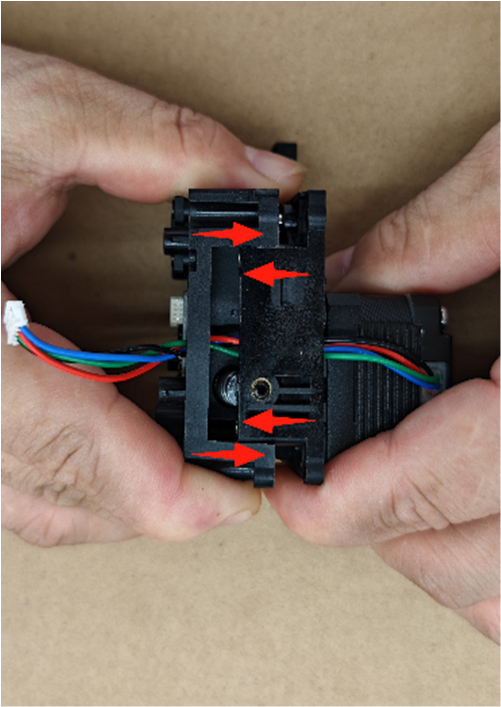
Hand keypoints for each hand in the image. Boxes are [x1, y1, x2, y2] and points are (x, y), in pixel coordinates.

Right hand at [1, 45, 303, 545]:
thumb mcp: (37, 114)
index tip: (239, 494)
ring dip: (122, 494)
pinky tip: (119, 437)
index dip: (169, 495)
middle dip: (162, 496)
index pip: (71, 451)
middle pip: (64, 499)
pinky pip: (11, 481)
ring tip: (191, 453)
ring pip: (35, 505)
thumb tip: (264, 178)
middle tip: (234, 467)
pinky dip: (79, 473)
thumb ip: (162, 147)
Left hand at [267, 124, 499, 641]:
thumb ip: (437, 237)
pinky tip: (481, 508)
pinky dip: (498, 564)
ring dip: (445, 551)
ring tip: (410, 484)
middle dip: (384, 523)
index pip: (442, 484)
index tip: (297, 497)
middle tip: (344, 473)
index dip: (352, 500)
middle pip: (467, 563)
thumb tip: (347, 281)